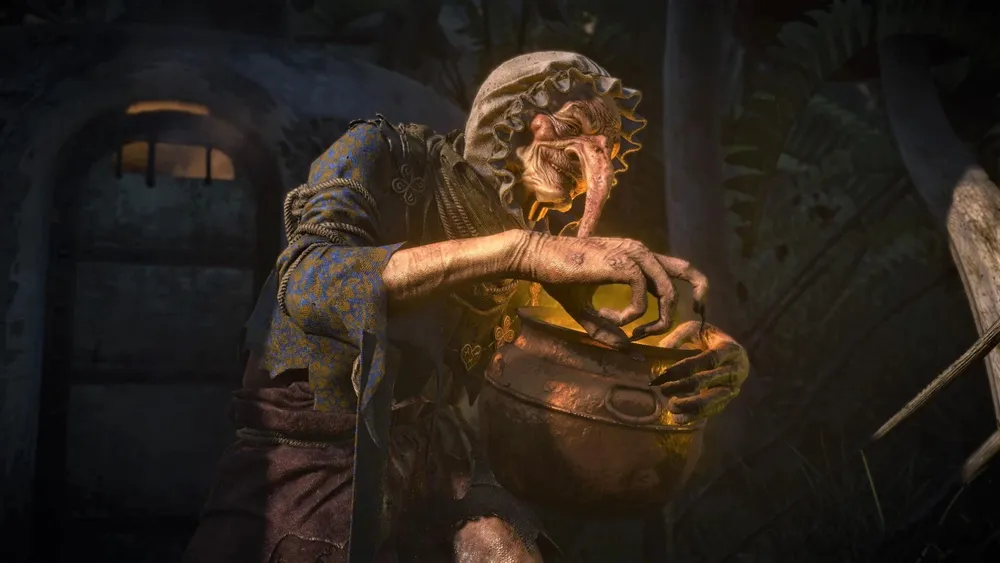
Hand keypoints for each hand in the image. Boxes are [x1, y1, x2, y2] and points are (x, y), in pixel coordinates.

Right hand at [513, 232, 708, 347]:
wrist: (538, 259)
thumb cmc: (559, 280)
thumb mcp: (585, 310)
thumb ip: (607, 328)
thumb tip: (628, 351)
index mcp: (635, 256)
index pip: (677, 266)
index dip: (695, 285)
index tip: (697, 309)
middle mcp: (640, 252)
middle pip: (686, 272)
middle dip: (695, 298)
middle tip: (686, 325)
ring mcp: (634, 255)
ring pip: (668, 293)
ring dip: (655, 321)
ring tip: (633, 333)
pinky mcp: (624, 264)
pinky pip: (642, 301)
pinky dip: (629, 318)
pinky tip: (609, 319)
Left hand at [649, 321, 748, 423]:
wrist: (735, 354)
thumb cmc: (711, 339)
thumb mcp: (696, 330)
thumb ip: (678, 337)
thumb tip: (661, 349)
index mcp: (728, 349)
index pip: (706, 360)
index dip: (683, 368)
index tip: (663, 374)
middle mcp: (734, 370)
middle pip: (705, 381)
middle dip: (680, 387)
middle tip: (663, 389)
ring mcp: (733, 387)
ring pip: (710, 401)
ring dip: (687, 406)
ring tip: (670, 406)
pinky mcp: (729, 400)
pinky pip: (712, 411)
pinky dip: (694, 416)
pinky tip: (678, 418)